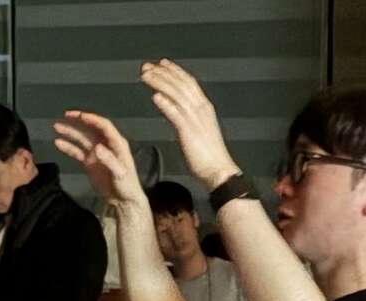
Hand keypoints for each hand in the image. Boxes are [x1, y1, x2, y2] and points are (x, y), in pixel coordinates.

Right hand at [53, 111, 145, 207]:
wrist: (123, 201)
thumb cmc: (127, 186)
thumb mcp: (120, 174)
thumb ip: (109, 160)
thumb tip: (97, 147)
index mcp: (117, 144)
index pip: (104, 126)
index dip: (92, 119)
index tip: (80, 115)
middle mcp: (106, 145)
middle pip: (91, 129)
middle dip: (78, 121)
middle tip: (65, 115)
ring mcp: (97, 153)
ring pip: (82, 138)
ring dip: (70, 132)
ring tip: (57, 127)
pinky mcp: (90, 162)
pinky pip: (77, 151)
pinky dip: (68, 147)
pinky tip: (58, 143)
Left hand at [138, 59, 239, 189]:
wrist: (219, 171)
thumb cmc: (210, 156)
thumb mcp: (201, 130)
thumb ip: (189, 118)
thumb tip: (177, 112)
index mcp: (204, 108)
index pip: (189, 83)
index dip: (174, 71)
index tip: (162, 63)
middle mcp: (200, 109)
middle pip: (180, 84)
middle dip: (163, 73)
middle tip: (147, 66)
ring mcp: (195, 120)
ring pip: (176, 94)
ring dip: (160, 83)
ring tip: (146, 76)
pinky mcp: (188, 132)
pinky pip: (175, 114)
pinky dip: (166, 104)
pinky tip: (155, 97)